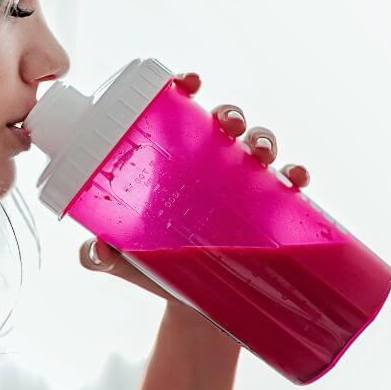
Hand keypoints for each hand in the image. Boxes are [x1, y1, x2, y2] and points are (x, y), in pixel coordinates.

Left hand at [78, 72, 310, 300]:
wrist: (189, 307)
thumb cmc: (151, 268)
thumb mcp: (122, 259)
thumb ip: (100, 254)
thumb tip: (95, 250)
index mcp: (172, 161)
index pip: (179, 111)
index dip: (185, 87)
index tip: (190, 81)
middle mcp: (210, 165)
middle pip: (224, 122)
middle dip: (231, 113)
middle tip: (227, 124)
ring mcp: (242, 187)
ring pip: (258, 146)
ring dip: (264, 139)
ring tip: (261, 154)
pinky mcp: (268, 213)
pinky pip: (288, 186)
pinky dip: (295, 176)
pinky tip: (296, 179)